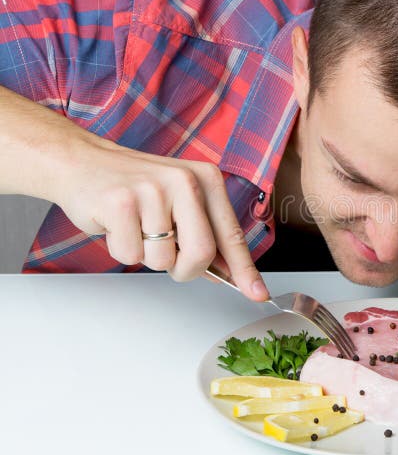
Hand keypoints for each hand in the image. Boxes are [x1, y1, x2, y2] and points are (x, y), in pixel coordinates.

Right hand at [54, 137, 268, 300]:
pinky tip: (116, 224)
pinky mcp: (121, 203)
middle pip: (202, 254)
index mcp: (207, 179)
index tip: (258, 293)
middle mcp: (185, 182)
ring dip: (146, 255)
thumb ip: (205, 233)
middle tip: (169, 257)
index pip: (231, 234)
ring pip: (162, 260)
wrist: (82, 161)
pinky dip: (122, 249)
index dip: (245, 269)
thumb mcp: (179, 200)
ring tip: (135, 227)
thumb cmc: (134, 185)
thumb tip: (228, 273)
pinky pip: (130, 255)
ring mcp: (153, 190)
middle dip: (185, 270)